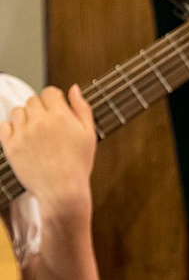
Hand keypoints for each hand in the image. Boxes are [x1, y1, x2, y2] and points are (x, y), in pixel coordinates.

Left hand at [0, 85, 96, 221]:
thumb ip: (82, 108)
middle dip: (40, 110)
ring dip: (25, 118)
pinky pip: (4, 126)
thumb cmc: (78, 164)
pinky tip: (23, 140)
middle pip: (33, 100)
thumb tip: (73, 88)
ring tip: (35, 135)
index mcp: (60, 116)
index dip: (54, 101)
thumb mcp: (89, 135)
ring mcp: (23, 133)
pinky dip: (11, 130)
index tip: (57, 113)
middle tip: (48, 128)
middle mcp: (40, 121)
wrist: (62, 191)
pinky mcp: (10, 146)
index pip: (50, 92)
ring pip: (18, 111)